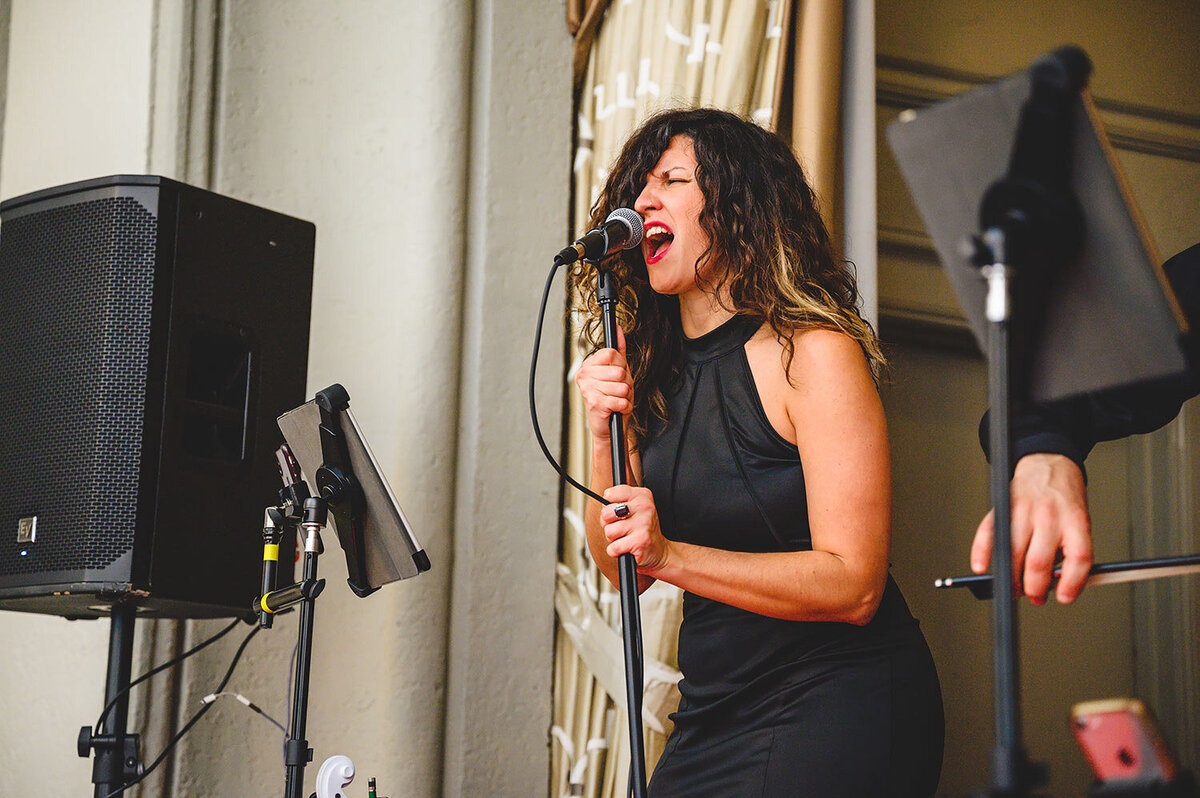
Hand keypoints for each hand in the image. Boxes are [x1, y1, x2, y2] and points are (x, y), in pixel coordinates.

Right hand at [574, 326, 632, 442]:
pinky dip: (624, 407)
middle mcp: (584, 375)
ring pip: (623, 386)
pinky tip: (616, 409)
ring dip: (625, 397)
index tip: (618, 375)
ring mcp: (587, 389)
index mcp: (588, 365)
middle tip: (617, 391)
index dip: (622, 365)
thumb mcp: (618, 372)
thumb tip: (618, 329)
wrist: (607, 426)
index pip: (612, 353)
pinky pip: (621, 400)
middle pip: (619, 371)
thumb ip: (619, 350)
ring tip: (616, 400)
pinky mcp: (594, 403)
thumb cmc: (612, 398)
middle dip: (626, 383)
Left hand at [600, 485, 670, 573]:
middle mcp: (644, 507)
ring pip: (609, 531)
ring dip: (613, 539)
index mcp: (642, 495)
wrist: (659, 551)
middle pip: (606, 513)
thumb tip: (603, 506)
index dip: (607, 507)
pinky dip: (616, 551)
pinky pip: (613, 547)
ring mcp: (643, 524)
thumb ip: (616, 503)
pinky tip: (627, 548)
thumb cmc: (641, 529)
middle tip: (620, 528)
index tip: (616, 513)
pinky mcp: (640, 541)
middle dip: (608, 524)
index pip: (609, 494)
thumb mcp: (633, 509)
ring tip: (626, 538)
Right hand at [971, 453, 1092, 604]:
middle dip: (1034, 588)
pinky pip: (988, 533)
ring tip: (1014, 588)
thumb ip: (1070, 550)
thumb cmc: (1064, 497)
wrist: (1049, 463)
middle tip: (1034, 596)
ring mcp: (1023, 511)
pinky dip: (981, 553)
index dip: (1072, 583)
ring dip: (1011, 578)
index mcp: (1074, 520)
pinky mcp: (1003, 507)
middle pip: (1039, 561)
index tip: (1064, 597)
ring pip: (1013, 553)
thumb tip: (1056, 581)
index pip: (1078, 558)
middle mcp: (1049, 516)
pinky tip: (982, 566)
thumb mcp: (1079, 522)